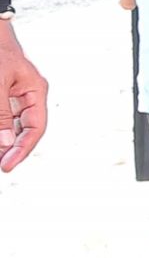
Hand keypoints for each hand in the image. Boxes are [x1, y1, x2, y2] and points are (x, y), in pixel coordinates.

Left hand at [0, 18, 47, 172]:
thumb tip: (5, 143)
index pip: (35, 128)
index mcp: (36, 90)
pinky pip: (3, 116)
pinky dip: (1, 127)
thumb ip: (1, 114)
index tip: (7, 166)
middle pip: (25, 129)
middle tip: (0, 165)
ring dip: (3, 139)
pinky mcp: (1, 93)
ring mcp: (13, 95)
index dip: (22, 149)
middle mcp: (27, 95)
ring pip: (11, 124)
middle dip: (11, 148)